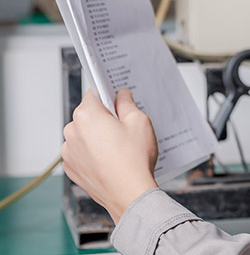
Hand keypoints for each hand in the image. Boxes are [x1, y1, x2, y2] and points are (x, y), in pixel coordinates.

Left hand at [62, 89, 158, 223]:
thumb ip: (127, 103)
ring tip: (118, 148)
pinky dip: (93, 153)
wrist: (129, 195)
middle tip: (124, 128)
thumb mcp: (139, 121)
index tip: (118, 100)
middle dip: (104, 117)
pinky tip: (111, 160)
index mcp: (86, 115)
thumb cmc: (134, 159)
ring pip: (84, 134)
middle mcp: (71, 132)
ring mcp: (69, 152)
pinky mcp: (71, 169)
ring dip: (97, 136)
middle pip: (88, 115)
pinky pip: (81, 152)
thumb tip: (121, 95)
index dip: (108, 95)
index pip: (94, 93)